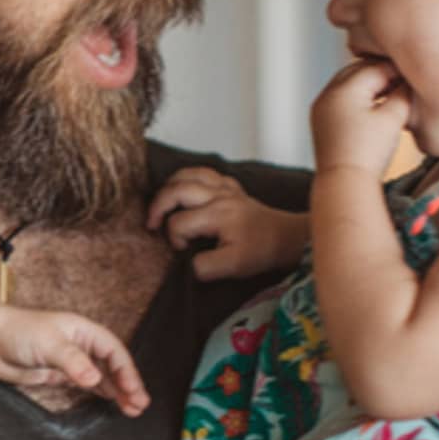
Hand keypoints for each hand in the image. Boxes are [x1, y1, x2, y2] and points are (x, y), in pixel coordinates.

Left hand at [0, 311, 149, 415]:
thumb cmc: (18, 332)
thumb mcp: (48, 343)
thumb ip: (72, 361)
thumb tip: (95, 378)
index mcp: (83, 331)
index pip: (114, 350)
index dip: (127, 370)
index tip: (134, 390)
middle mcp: (81, 345)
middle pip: (113, 365)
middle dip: (128, 384)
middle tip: (140, 405)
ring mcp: (72, 361)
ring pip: (103, 377)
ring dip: (118, 392)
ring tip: (132, 410)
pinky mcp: (61, 376)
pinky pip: (87, 386)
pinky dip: (102, 394)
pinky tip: (112, 404)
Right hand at [147, 168, 308, 280]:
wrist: (287, 238)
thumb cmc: (261, 251)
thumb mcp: (234, 267)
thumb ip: (205, 267)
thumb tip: (187, 262)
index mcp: (218, 215)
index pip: (179, 222)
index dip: (174, 238)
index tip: (183, 250)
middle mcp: (219, 196)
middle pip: (176, 189)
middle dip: (158, 206)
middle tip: (151, 223)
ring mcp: (225, 188)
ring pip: (188, 174)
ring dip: (169, 186)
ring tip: (161, 202)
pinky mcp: (230, 186)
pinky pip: (204, 172)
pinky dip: (188, 177)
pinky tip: (184, 189)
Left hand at [312, 58, 411, 175]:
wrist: (344, 183)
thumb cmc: (369, 152)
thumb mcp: (393, 118)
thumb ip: (403, 94)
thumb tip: (408, 82)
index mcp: (343, 88)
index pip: (375, 67)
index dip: (397, 69)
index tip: (414, 73)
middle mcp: (327, 94)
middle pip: (358, 71)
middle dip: (382, 73)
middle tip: (404, 80)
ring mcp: (321, 108)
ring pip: (348, 85)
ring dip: (370, 86)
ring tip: (393, 93)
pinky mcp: (321, 122)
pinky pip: (341, 100)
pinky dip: (358, 98)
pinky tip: (375, 107)